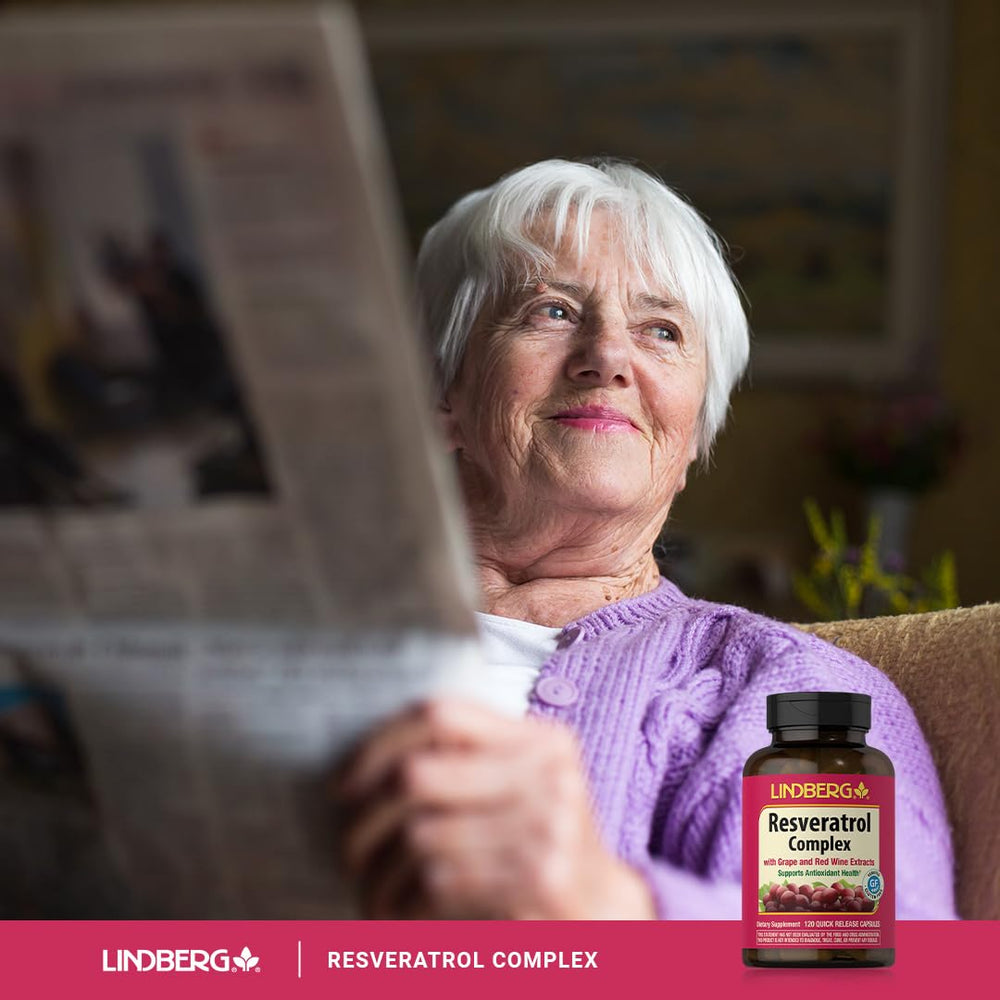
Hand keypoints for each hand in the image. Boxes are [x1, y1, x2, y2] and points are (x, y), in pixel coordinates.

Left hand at [335, 698, 654, 918]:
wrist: (605, 914)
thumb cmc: (545, 845)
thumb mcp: (526, 787)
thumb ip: (473, 759)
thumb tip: (371, 755)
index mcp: (542, 741)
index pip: (441, 714)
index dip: (379, 742)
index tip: (346, 782)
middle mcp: (549, 774)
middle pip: (418, 775)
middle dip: (367, 817)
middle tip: (348, 846)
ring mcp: (550, 826)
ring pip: (420, 834)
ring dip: (380, 871)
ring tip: (369, 888)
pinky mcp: (541, 880)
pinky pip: (440, 880)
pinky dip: (405, 900)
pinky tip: (399, 910)